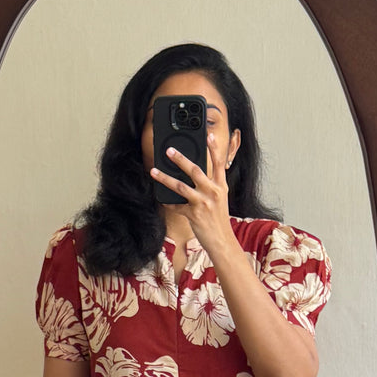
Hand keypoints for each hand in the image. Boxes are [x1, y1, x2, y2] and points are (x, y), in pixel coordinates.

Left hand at [150, 132, 239, 262]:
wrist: (222, 241)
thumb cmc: (219, 219)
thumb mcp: (220, 199)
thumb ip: (211, 185)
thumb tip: (198, 173)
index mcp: (220, 186)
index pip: (219, 163)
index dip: (214, 148)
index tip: (209, 135)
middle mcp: (213, 192)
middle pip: (195, 170)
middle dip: (180, 159)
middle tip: (169, 150)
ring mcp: (203, 203)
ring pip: (180, 186)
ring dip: (165, 177)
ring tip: (154, 170)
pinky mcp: (193, 214)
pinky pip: (176, 206)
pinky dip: (167, 202)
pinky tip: (161, 199)